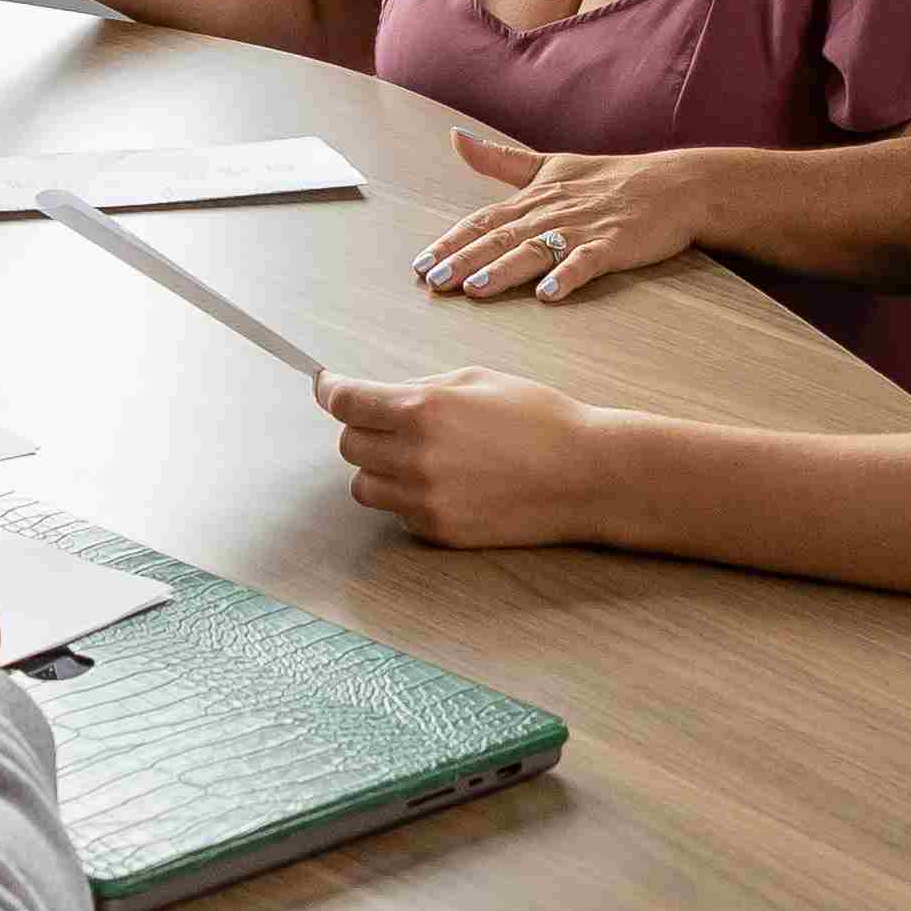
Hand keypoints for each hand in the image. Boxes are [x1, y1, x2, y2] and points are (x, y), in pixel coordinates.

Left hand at [320, 368, 610, 550]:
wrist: (584, 474)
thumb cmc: (538, 418)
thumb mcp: (476, 379)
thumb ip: (420, 388)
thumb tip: (379, 396)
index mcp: (421, 408)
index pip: (346, 402)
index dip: (330, 391)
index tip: (326, 387)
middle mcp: (414, 455)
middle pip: (349, 444)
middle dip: (363, 429)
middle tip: (392, 423)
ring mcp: (424, 498)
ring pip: (365, 484)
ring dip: (379, 467)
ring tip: (419, 457)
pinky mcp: (437, 530)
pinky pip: (397, 512)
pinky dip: (407, 497)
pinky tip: (445, 483)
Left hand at [420, 133, 710, 303]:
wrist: (673, 183)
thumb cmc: (610, 177)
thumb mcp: (550, 164)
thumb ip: (500, 161)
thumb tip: (456, 138)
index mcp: (533, 198)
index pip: (482, 221)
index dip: (450, 242)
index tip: (419, 264)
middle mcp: (551, 212)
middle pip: (500, 238)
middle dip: (464, 260)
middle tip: (433, 283)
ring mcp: (582, 228)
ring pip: (536, 250)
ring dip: (506, 269)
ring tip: (476, 288)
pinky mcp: (613, 244)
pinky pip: (587, 262)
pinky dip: (568, 275)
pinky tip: (550, 293)